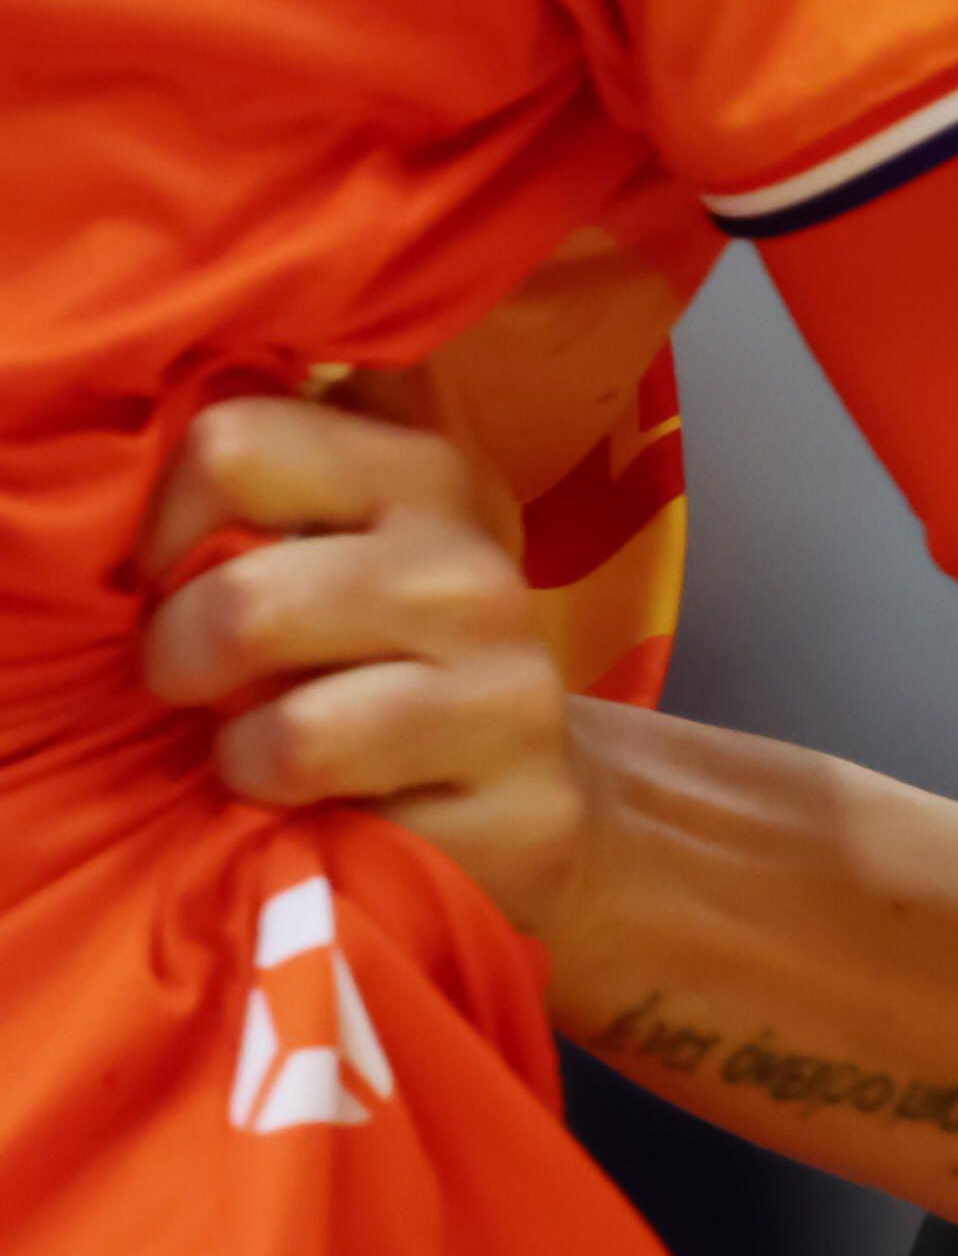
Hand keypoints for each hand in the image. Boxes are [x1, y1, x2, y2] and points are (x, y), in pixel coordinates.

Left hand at [134, 393, 592, 936]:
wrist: (518, 792)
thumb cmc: (373, 666)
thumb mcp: (327, 555)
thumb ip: (257, 500)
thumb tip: (136, 481)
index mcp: (420, 476)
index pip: (235, 444)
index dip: (166, 529)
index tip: (178, 581)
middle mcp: (469, 565)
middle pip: (241, 595)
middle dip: (182, 659)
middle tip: (209, 689)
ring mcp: (508, 678)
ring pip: (292, 720)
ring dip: (238, 747)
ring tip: (266, 753)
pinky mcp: (525, 793)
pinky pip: (321, 783)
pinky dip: (286, 811)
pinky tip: (326, 810)